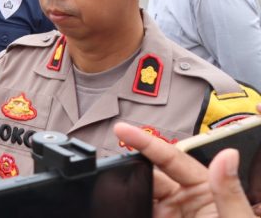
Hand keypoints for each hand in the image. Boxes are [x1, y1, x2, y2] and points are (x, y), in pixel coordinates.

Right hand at [112, 122, 253, 216]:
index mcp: (210, 190)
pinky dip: (128, 209)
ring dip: (127, 191)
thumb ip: (230, 192)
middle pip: (151, 176)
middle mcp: (189, 201)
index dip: (147, 143)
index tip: (123, 130)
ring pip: (142, 195)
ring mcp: (173, 217)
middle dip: (131, 168)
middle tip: (110, 166)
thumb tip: (227, 154)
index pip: (173, 159)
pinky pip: (140, 214)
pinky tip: (119, 207)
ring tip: (111, 186)